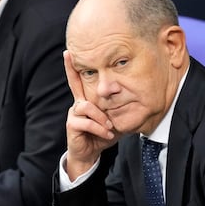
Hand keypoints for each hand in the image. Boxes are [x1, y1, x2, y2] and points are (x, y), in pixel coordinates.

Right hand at [63, 51, 117, 179]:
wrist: (90, 154)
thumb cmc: (101, 136)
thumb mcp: (113, 121)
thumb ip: (119, 111)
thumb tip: (138, 102)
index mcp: (87, 100)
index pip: (80, 82)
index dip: (73, 67)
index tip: (69, 52)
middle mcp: (78, 104)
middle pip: (74, 83)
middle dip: (70, 68)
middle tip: (67, 53)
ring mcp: (74, 114)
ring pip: (87, 106)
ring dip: (101, 118)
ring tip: (109, 127)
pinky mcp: (72, 125)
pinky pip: (87, 122)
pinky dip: (99, 128)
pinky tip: (106, 134)